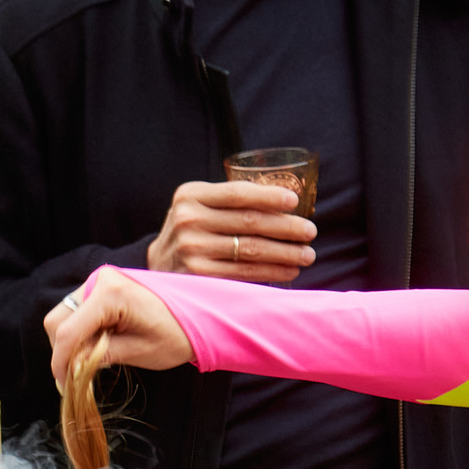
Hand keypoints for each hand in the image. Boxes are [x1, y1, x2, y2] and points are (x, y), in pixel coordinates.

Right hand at [45, 270, 193, 386]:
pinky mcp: (101, 289)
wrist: (200, 315)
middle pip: (58, 321)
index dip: (60, 362)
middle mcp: (99, 281)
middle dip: (64, 351)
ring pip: (63, 317)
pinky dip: (80, 333)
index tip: (64, 385)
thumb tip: (71, 367)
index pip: (68, 332)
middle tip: (78, 376)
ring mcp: (99, 282)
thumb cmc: (176, 334)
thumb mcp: (138, 351)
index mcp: (110, 293)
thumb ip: (100, 356)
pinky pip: (76, 314)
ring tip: (93, 360)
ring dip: (71, 342)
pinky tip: (98, 346)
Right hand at [147, 180, 314, 283]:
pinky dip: (271, 272)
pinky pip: (243, 273)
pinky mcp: (197, 275)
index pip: (237, 193)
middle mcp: (188, 220)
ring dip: (285, 252)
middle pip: (249, 222)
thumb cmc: (191, 231)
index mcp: (190, 195)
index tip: (295, 201)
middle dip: (286, 227)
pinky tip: (288, 271)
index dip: (269, 196)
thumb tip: (286, 204)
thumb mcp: (198, 206)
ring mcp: (191, 249)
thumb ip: (227, 201)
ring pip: (250, 249)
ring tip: (307, 254)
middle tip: (310, 232)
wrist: (157, 266)